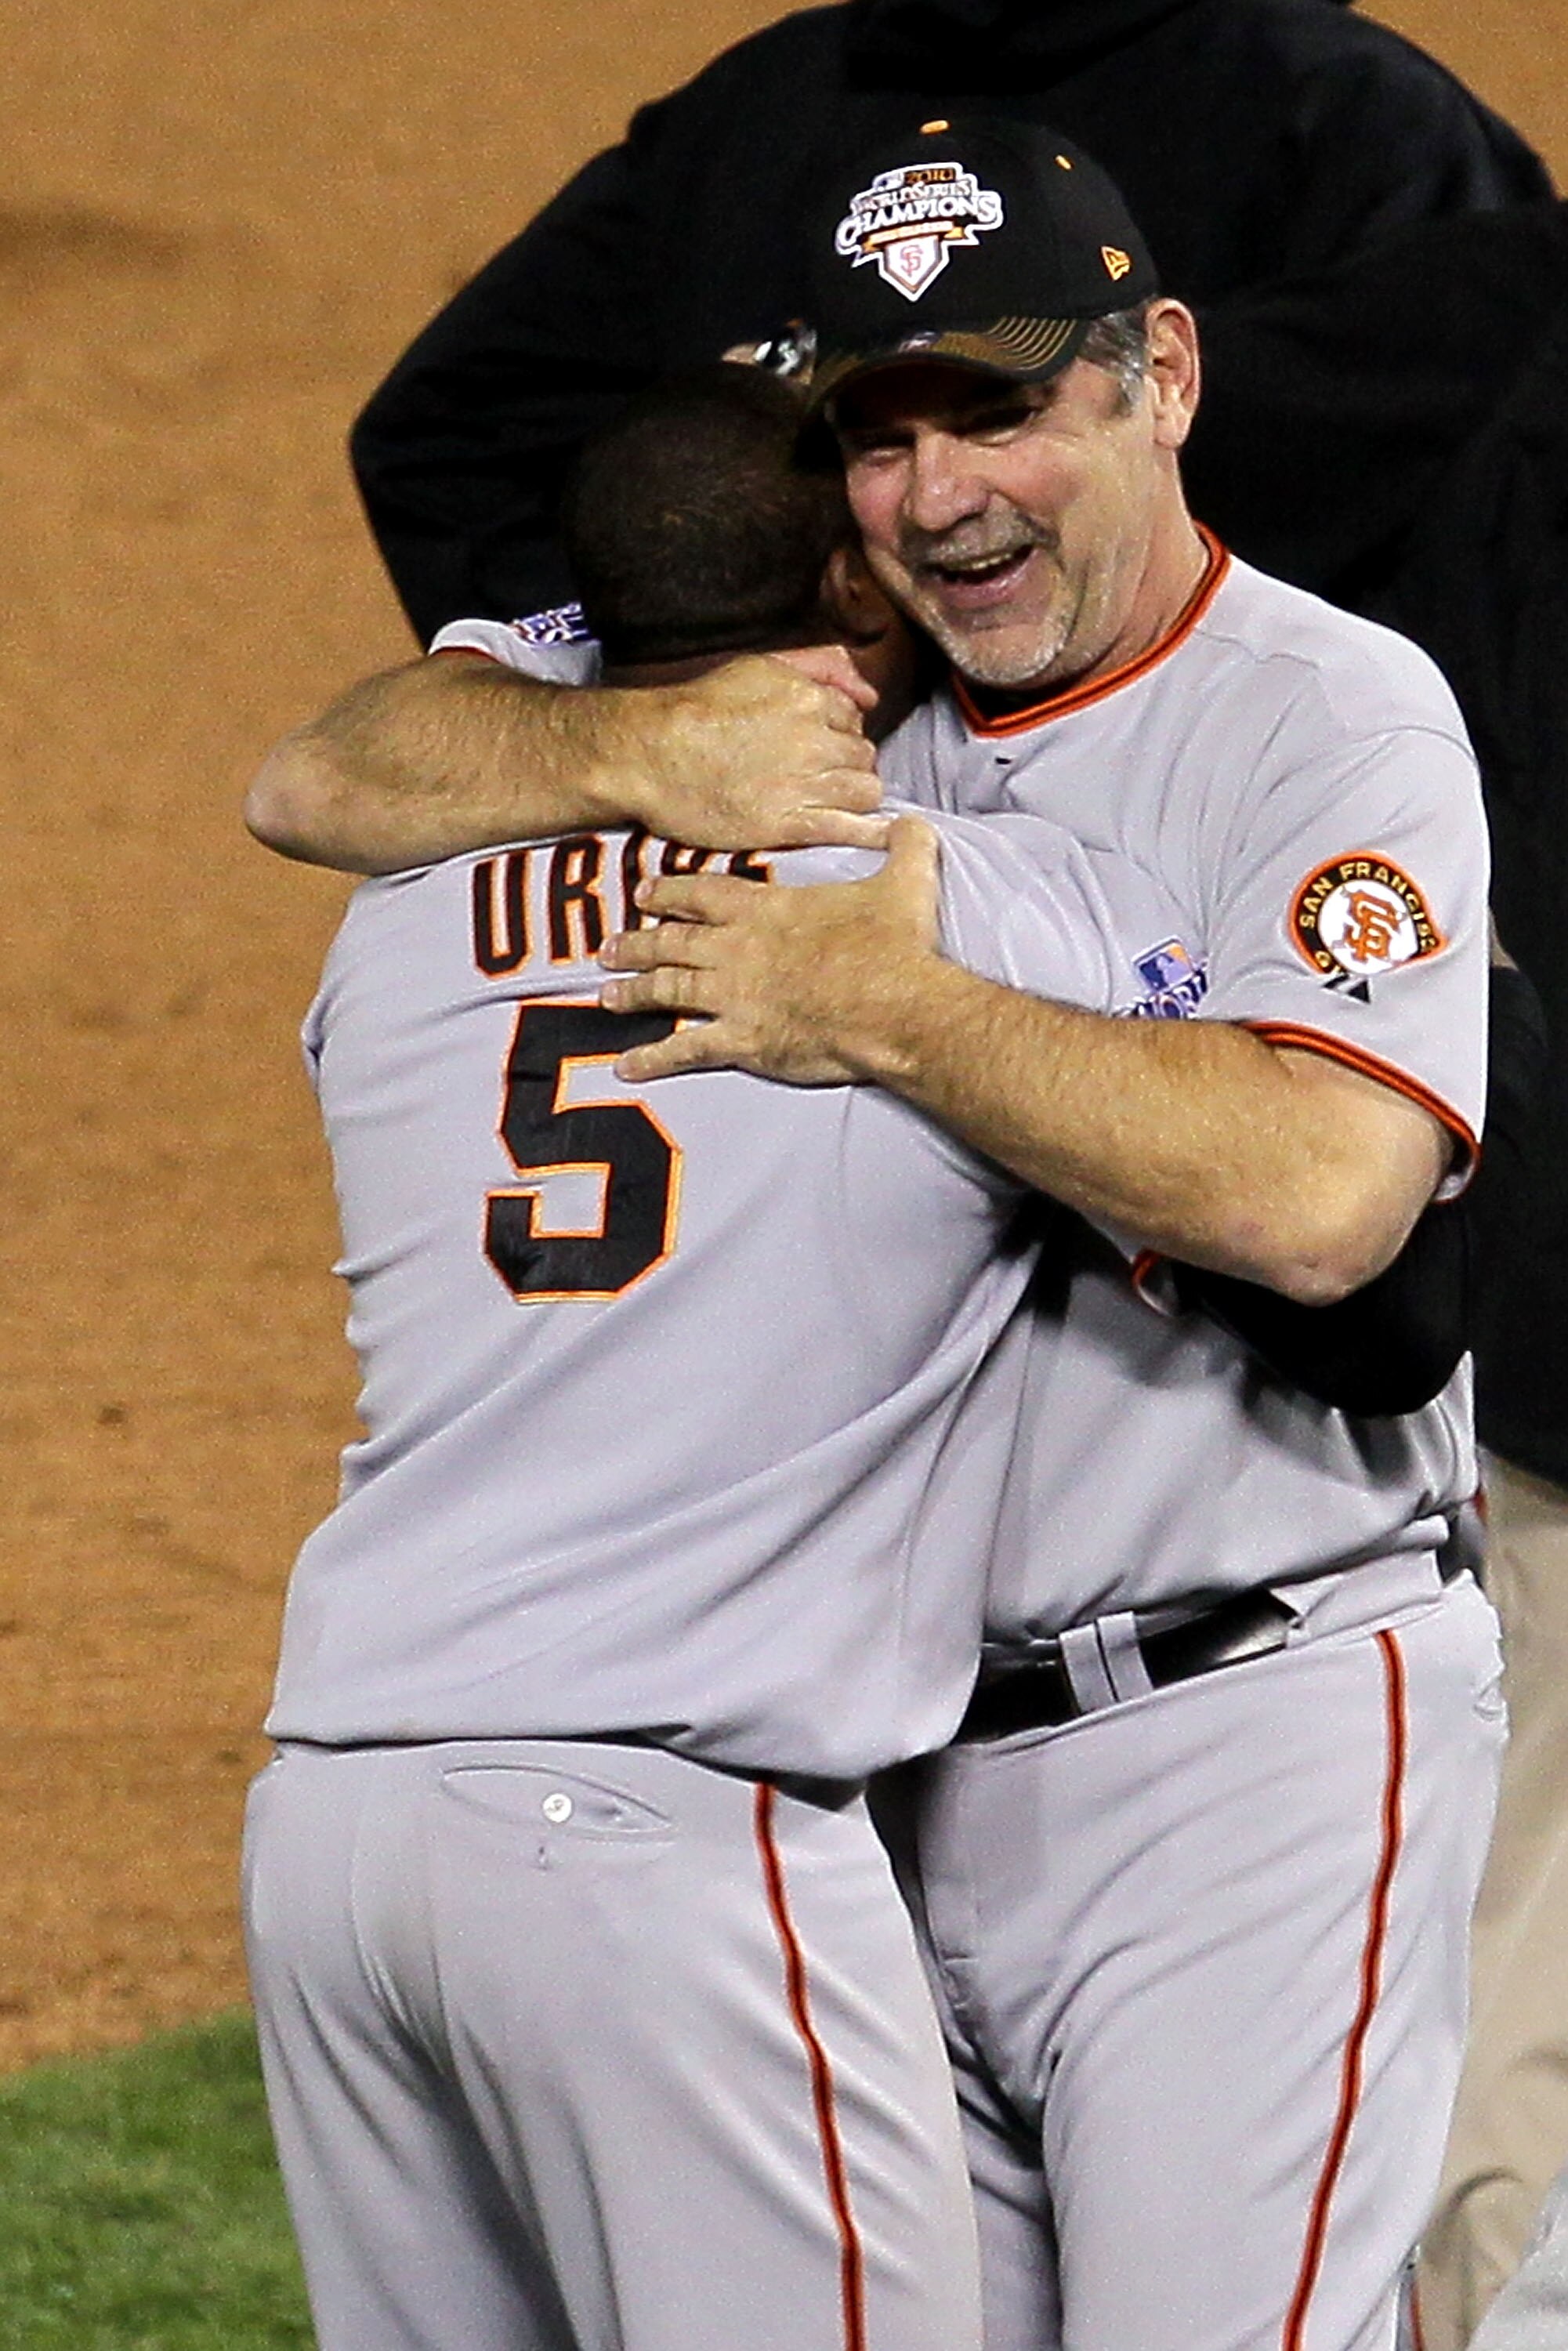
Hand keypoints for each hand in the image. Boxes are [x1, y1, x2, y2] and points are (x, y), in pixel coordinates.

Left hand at [599, 815, 942, 1082]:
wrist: (896, 1006)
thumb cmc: (895, 947)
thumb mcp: (904, 880)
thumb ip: (904, 844)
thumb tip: (912, 820)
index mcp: (768, 910)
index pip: (705, 894)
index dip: (670, 892)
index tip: (644, 893)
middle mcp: (738, 949)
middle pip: (672, 943)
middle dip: (637, 944)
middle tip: (609, 947)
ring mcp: (734, 996)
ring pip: (667, 991)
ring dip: (633, 993)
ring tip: (607, 996)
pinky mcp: (742, 1041)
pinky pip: (685, 1050)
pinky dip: (652, 1059)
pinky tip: (625, 1066)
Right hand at [620, 651, 885, 851]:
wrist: (652, 754)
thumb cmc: (699, 709)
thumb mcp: (759, 665)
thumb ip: (820, 665)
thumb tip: (870, 694)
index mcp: (808, 697)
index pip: (854, 718)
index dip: (838, 733)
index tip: (817, 746)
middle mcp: (814, 738)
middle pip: (863, 755)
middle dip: (846, 764)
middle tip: (817, 775)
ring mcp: (804, 783)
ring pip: (866, 791)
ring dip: (854, 796)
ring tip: (826, 801)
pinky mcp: (790, 824)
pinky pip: (851, 829)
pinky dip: (868, 832)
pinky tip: (875, 836)